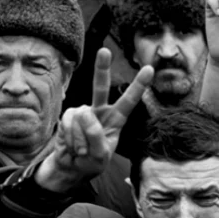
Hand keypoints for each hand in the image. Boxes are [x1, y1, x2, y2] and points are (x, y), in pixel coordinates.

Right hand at [35, 48, 152, 192]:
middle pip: (101, 87)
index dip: (139, 86)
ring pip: (82, 118)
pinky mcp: (69, 115)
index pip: (129, 101)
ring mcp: (83, 112)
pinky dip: (71, 139)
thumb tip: (86, 113)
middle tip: (104, 50)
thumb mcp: (100, 156)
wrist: (70, 167)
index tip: (149, 69)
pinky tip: (72, 146)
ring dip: (80, 140)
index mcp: (116, 120)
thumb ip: (96, 137)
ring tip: (82, 150)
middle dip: (102, 68)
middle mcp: (100, 111)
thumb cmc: (91, 162)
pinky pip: (69, 123)